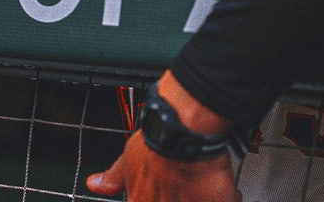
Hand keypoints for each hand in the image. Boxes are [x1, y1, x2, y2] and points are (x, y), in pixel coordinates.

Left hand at [86, 71, 241, 200]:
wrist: (183, 128)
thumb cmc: (156, 143)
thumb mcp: (127, 158)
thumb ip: (115, 177)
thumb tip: (96, 184)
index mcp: (141, 201)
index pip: (143, 200)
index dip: (160, 195)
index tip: (168, 190)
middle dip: (184, 196)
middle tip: (187, 184)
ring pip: (198, 201)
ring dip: (203, 196)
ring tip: (206, 184)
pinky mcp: (217, 201)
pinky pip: (227, 200)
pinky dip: (227, 195)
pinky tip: (222, 186)